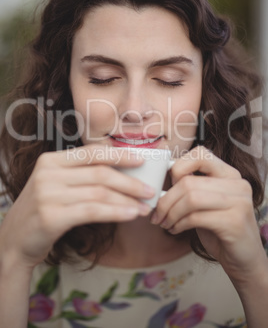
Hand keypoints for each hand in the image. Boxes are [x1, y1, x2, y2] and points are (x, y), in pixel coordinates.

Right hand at [0, 145, 152, 268]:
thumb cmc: (44, 211)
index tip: (141, 160)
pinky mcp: (51, 216)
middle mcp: (48, 173)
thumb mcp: (57, 186)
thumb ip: (82, 176)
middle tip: (150, 189)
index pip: (92, 152)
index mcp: (51, 160)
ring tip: (144, 207)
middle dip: (130, 182)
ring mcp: (48, 194)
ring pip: (99, 193)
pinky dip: (116, 212)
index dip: (119, 155)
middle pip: (100, 173)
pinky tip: (130, 214)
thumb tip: (124, 175)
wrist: (14, 241)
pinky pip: (92, 211)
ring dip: (127, 200)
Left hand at [151, 146, 265, 282]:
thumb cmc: (219, 228)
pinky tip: (176, 230)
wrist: (243, 259)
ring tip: (165, 223)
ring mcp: (239, 202)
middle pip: (189, 182)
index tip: (167, 186)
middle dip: (166, 200)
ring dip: (171, 213)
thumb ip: (191, 187)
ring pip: (191, 198)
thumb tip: (160, 180)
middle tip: (157, 214)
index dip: (178, 167)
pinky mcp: (235, 222)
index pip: (201, 154)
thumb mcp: (205, 203)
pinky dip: (179, 224)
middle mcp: (237, 184)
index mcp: (229, 174)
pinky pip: (196, 217)